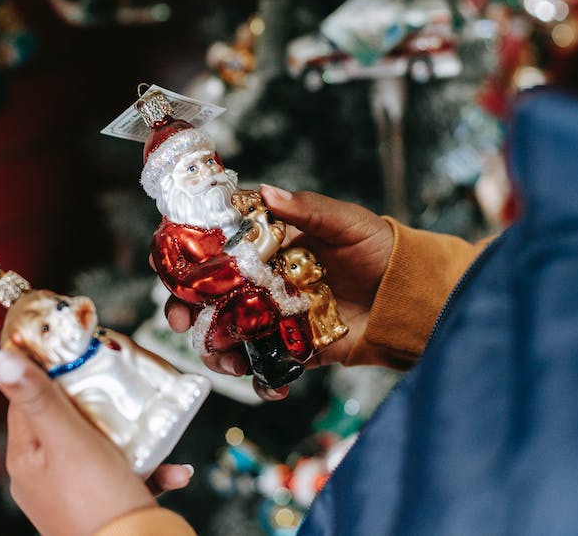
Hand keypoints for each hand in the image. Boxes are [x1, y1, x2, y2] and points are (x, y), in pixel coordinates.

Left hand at [0, 351, 193, 535]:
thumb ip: (38, 397)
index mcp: (25, 458)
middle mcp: (42, 477)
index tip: (74, 350)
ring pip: (100, 448)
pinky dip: (149, 469)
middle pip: (65, 421)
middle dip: (97, 401)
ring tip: (152, 426)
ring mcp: (71, 495)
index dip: (49, 372)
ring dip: (131, 437)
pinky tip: (174, 471)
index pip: (27, 400)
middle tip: (122, 382)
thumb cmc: (96, 500)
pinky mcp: (102, 509)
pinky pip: (125, 477)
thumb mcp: (67, 438)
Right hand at [162, 185, 393, 399]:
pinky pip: (266, 367)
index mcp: (264, 244)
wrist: (411, 297)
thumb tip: (269, 193)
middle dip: (184, 309)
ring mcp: (272, 316)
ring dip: (216, 350)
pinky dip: (262, 381)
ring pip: (226, 334)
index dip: (182, 254)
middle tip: (180, 320)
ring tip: (226, 361)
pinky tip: (270, 385)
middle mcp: (260, 280)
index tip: (167, 264)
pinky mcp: (292, 349)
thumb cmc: (377, 248)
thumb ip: (307, 209)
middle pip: (206, 295)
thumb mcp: (345, 222)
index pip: (211, 245)